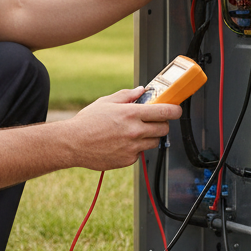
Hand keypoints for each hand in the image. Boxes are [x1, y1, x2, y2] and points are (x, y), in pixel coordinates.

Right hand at [67, 87, 181, 170]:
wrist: (73, 143)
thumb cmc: (87, 122)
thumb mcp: (106, 101)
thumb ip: (127, 95)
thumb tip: (141, 90)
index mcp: (131, 113)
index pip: (164, 111)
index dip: (175, 110)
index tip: (176, 109)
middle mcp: (134, 131)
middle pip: (164, 129)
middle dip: (162, 123)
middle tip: (154, 120)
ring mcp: (132, 147)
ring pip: (154, 142)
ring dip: (150, 136)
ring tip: (135, 132)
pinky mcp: (128, 160)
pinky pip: (140, 153)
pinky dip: (136, 148)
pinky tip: (123, 143)